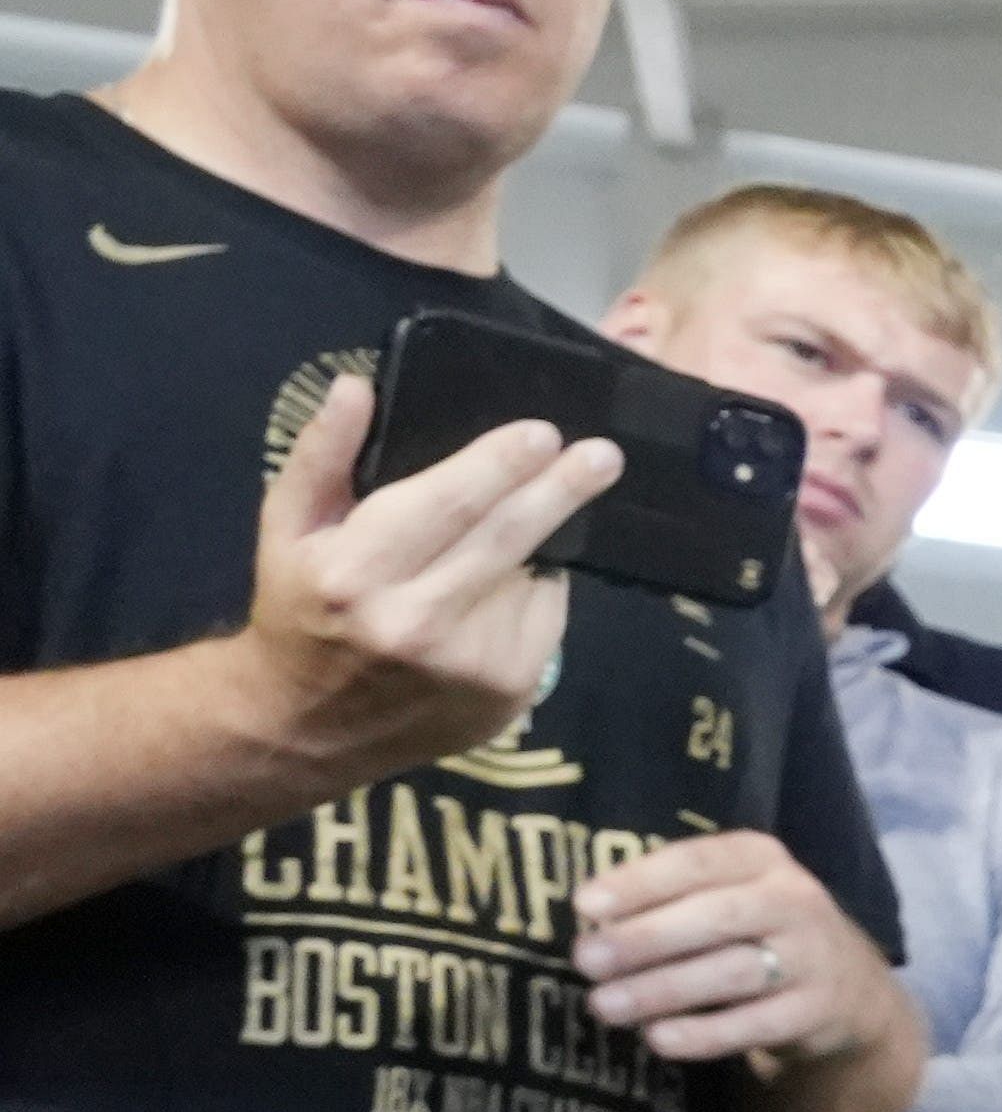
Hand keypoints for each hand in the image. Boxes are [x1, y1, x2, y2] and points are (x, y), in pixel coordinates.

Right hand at [236, 371, 612, 788]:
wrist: (307, 725)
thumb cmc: (301, 608)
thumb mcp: (288, 527)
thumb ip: (321, 453)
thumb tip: (356, 386)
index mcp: (355, 573)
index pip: (448, 505)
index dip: (501, 464)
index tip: (543, 432)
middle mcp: (415, 622)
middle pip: (509, 539)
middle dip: (562, 490)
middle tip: (603, 455)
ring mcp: (468, 665)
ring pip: (531, 579)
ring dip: (538, 545)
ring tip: (516, 530)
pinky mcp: (507, 694)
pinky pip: (544, 620)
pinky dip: (534, 592)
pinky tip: (503, 588)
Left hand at [569, 830, 905, 1067]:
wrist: (845, 985)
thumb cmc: (750, 930)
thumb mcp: (722, 894)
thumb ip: (666, 899)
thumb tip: (591, 924)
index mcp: (761, 858)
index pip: (697, 861)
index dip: (641, 882)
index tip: (585, 905)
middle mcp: (795, 899)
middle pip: (717, 917)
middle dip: (646, 939)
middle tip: (585, 960)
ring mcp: (813, 956)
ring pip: (733, 972)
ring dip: (662, 990)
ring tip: (604, 1006)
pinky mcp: (818, 1010)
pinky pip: (756, 1024)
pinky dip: (704, 1034)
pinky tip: (658, 1039)